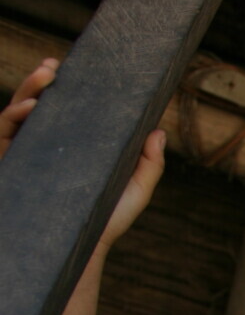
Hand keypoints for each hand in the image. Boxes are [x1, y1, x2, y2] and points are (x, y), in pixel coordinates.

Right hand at [1, 58, 165, 250]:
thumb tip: (159, 131)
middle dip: (41, 80)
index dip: (64, 85)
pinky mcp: (12, 165)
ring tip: (45, 77)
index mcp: (73, 144)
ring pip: (17, 113)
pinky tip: (30, 109)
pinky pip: (5, 135)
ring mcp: (27, 153)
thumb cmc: (109, 219)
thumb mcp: (136, 190)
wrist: (84, 248)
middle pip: (38, 104)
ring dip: (27, 91)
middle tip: (53, 65)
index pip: (65, 108)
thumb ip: (150, 163)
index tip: (70, 65)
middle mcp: (47, 145)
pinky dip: (13, 117)